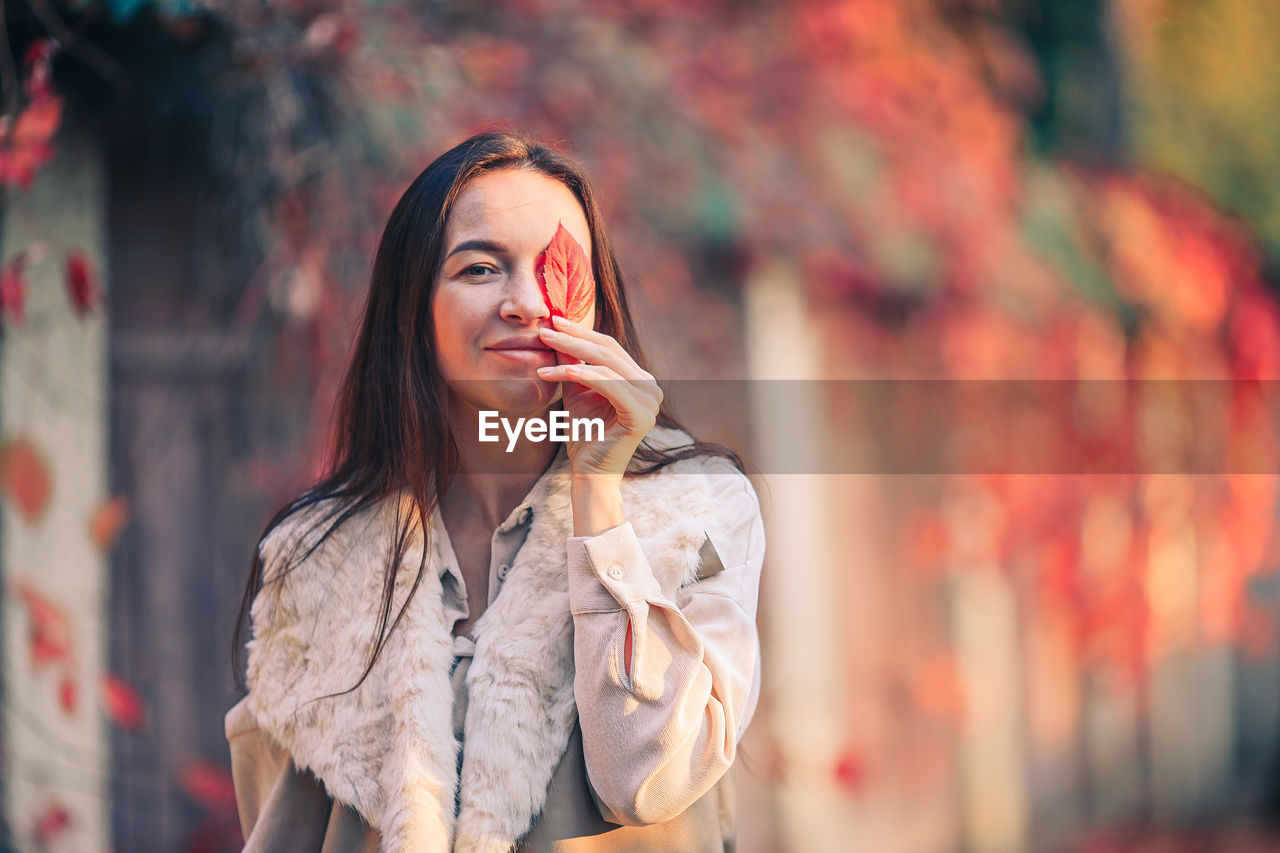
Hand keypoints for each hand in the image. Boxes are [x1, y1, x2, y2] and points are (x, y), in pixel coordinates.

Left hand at [535, 314, 662, 479]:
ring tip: (544, 348)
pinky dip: (587, 376)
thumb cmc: (584, 434)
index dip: (581, 332)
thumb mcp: (576, 390)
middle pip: (608, 352)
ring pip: (607, 366)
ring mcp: (651, 401)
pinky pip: (611, 387)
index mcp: (639, 380)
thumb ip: (571, 363)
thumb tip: (557, 330)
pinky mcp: (642, 416)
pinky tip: (564, 371)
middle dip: (573, 338)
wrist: (590, 472)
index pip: (609, 346)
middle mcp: (651, 387)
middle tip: (545, 330)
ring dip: (572, 355)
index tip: (553, 321)